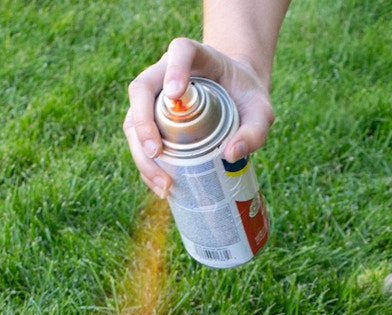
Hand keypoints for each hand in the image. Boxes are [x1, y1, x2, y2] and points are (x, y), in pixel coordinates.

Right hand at [123, 38, 275, 197]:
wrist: (234, 94)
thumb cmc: (245, 96)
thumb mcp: (260, 108)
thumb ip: (255, 128)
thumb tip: (231, 155)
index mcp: (194, 56)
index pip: (179, 52)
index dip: (173, 69)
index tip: (175, 93)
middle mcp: (164, 73)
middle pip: (141, 90)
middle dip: (143, 124)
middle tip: (157, 153)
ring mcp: (151, 97)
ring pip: (132, 120)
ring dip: (139, 152)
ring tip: (161, 181)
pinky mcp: (147, 119)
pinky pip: (137, 140)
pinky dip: (145, 165)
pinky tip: (160, 184)